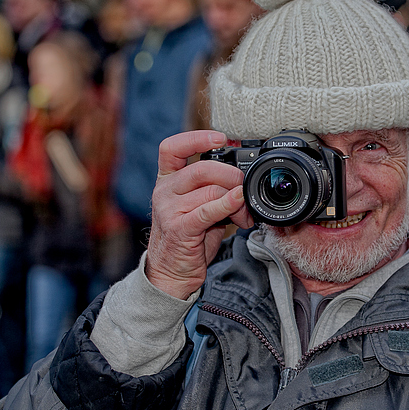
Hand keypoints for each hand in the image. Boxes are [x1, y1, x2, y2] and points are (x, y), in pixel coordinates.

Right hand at [144, 130, 252, 298]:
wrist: (171, 271)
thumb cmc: (188, 235)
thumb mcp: (199, 203)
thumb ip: (214, 184)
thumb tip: (240, 166)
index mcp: (166, 179)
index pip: (171, 147)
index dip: (197, 138)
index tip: (221, 138)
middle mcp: (164, 191)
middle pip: (203, 169)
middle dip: (232, 175)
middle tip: (244, 188)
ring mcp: (169, 210)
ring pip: (210, 189)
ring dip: (236, 198)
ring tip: (244, 212)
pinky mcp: (179, 228)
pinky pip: (208, 210)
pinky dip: (228, 204)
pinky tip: (239, 203)